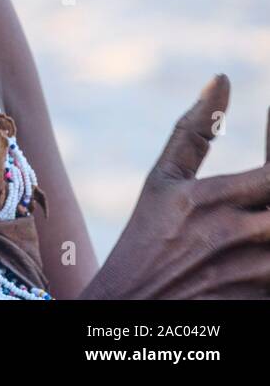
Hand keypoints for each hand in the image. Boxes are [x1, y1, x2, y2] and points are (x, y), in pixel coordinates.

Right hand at [80, 74, 269, 298]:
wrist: (129, 308)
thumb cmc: (148, 239)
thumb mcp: (161, 182)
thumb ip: (193, 132)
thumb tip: (221, 78)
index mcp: (205, 199)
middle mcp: (228, 234)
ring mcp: (245, 272)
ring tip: (264, 223)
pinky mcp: (254, 301)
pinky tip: (264, 248)